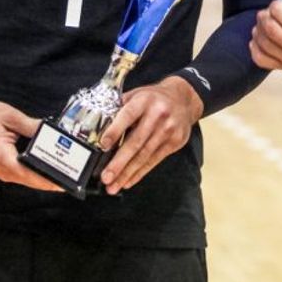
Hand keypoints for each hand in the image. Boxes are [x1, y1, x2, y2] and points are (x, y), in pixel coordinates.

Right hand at [0, 96, 63, 191]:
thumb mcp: (9, 116)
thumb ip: (31, 125)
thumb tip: (49, 131)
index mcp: (3, 157)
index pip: (31, 175)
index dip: (49, 180)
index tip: (65, 181)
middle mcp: (1, 169)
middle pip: (32, 181)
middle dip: (51, 180)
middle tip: (70, 175)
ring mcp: (0, 171)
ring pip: (27, 180)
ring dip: (43, 178)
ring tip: (62, 171)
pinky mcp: (1, 169)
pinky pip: (21, 175)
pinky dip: (33, 173)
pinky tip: (44, 166)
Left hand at [98, 76, 203, 194]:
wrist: (183, 99)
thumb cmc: (153, 98)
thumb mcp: (136, 95)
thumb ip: (120, 110)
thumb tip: (99, 131)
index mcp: (144, 100)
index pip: (127, 116)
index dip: (115, 131)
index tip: (103, 145)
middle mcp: (157, 115)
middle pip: (136, 142)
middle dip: (119, 162)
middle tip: (106, 176)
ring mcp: (168, 130)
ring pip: (144, 155)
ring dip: (127, 173)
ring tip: (113, 185)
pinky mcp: (175, 142)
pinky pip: (154, 161)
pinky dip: (139, 173)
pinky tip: (128, 181)